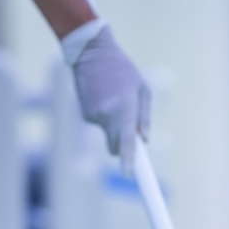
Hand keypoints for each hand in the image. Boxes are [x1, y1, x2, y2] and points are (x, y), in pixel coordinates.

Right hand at [71, 27, 150, 175]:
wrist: (91, 52)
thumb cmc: (122, 69)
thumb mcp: (142, 89)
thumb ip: (144, 117)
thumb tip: (144, 141)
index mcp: (124, 108)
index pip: (126, 141)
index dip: (128, 160)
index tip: (129, 175)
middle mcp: (107, 115)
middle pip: (114, 146)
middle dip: (121, 144)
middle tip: (128, 130)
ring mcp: (93, 116)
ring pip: (107, 133)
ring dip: (112, 124)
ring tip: (113, 98)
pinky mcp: (84, 115)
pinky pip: (99, 125)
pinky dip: (103, 117)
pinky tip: (103, 97)